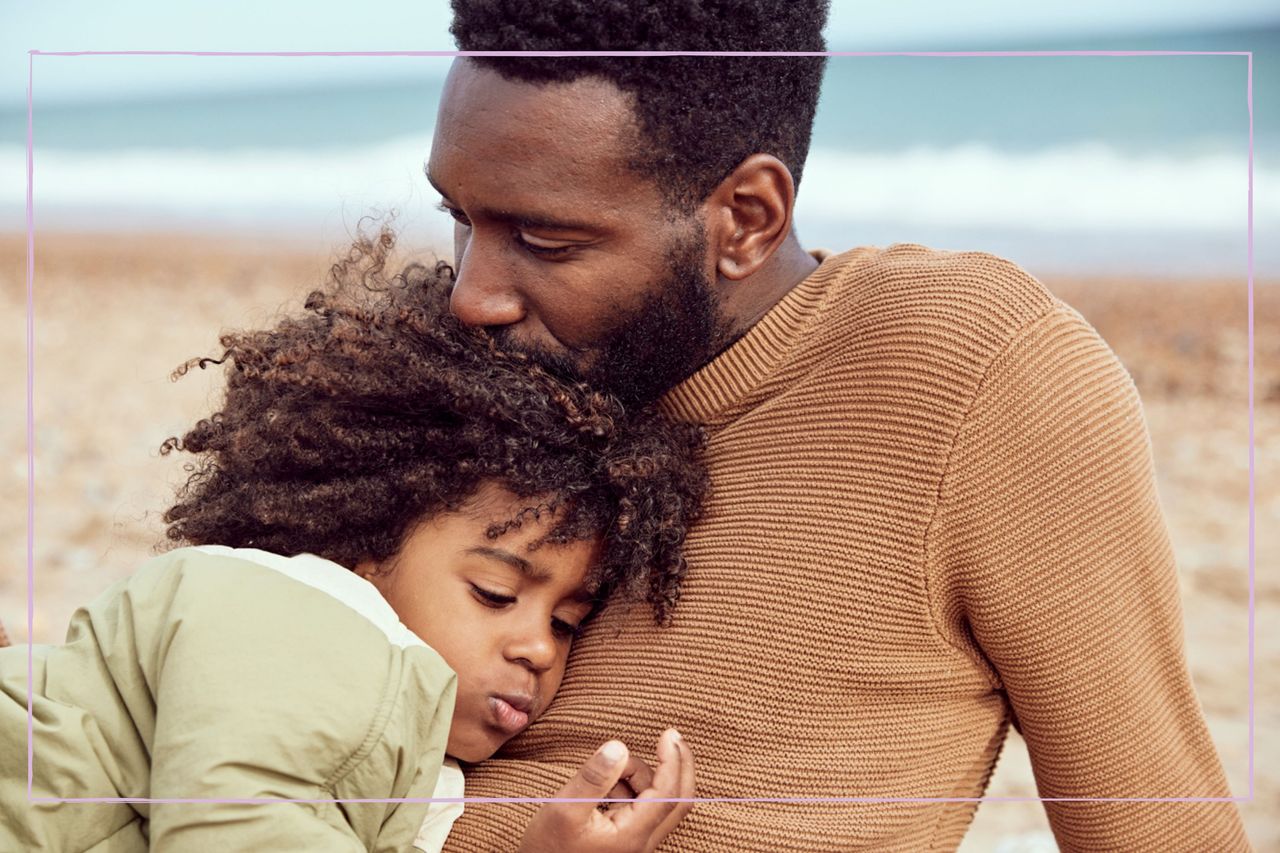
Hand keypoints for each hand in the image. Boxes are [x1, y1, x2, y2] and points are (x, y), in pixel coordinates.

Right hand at [517, 729, 694, 852]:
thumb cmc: (547, 849)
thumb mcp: (564, 809)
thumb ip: (594, 777)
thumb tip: (619, 747)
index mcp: (632, 835)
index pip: (667, 794)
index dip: (672, 760)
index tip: (668, 733)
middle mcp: (641, 842)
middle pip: (678, 800)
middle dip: (676, 765)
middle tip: (669, 736)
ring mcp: (635, 843)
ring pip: (657, 801)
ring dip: (640, 776)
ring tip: (603, 776)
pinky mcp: (626, 840)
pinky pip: (640, 808)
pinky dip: (629, 789)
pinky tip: (603, 789)